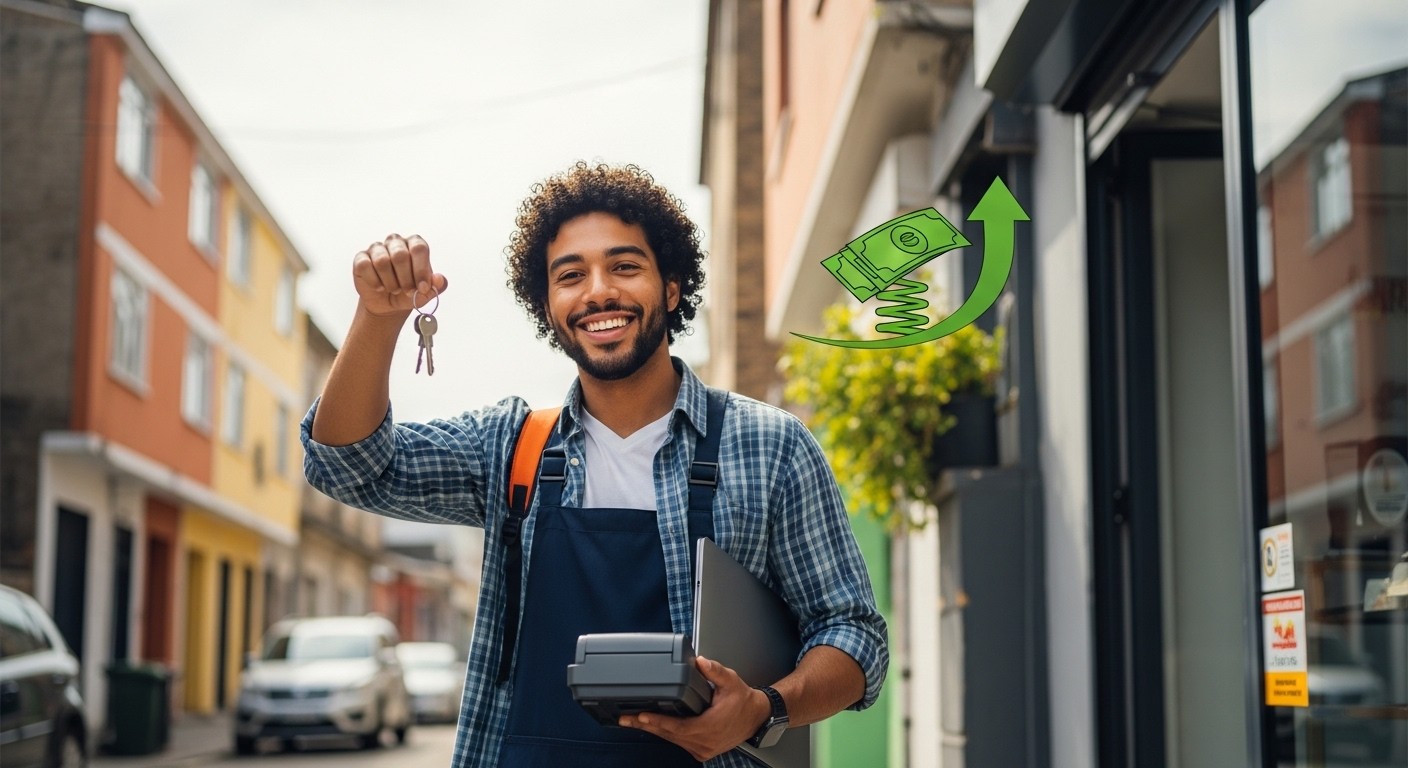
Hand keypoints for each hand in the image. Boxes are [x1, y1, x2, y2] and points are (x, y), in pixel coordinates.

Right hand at [353, 234, 447, 316]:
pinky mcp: (361, 258)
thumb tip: (440, 279)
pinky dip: (374, 282)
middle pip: (400, 255)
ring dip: (390, 282)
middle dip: (405, 279)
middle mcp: (396, 242)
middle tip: (407, 291)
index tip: (422, 288)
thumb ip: (436, 287)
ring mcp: (377, 249)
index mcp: (415, 245)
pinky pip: (365, 266)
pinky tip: (380, 287)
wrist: (388, 304)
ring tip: (394, 289)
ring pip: (382, 261)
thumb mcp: (425, 294)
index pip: (419, 248)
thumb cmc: (408, 294)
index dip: (421, 270)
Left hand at [618, 656, 769, 761]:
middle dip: (647, 726)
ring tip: (633, 721)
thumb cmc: (743, 701)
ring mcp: (703, 749)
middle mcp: (705, 742)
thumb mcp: (730, 681)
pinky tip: (652, 726)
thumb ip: (714, 671)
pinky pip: (679, 743)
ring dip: (653, 730)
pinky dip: (665, 734)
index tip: (642, 716)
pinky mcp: (702, 750)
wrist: (756, 717)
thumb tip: (700, 661)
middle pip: (670, 736)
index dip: (659, 722)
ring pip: (672, 741)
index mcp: (711, 727)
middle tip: (626, 718)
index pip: (679, 727)